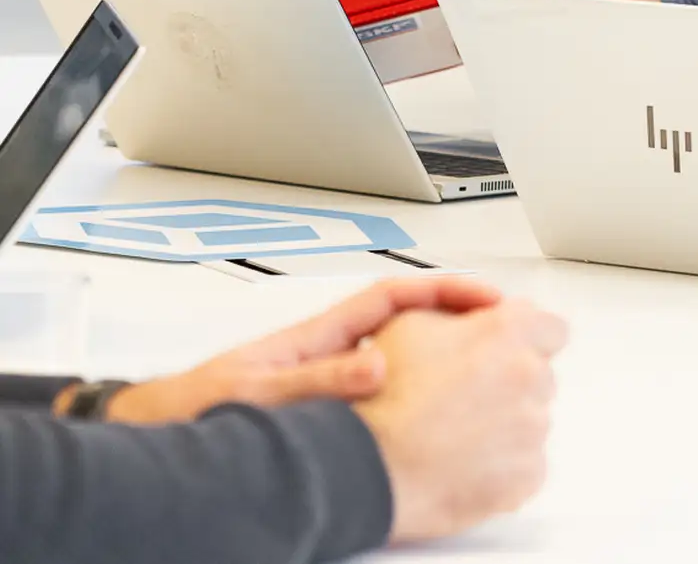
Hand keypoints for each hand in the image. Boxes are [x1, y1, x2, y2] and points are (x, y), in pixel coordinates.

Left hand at [106, 276, 505, 423]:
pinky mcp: (324, 422)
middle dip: (462, 324)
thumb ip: (318, 377)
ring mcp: (329, 386)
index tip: (490, 299)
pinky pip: (387, 405)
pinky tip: (438, 429)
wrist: (151, 444)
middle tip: (508, 333)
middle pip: (411, 326)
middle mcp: (329, 357)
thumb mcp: (257, 389)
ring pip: (404, 365)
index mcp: (319, 336)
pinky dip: (419, 408)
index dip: (448, 292)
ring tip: (488, 374)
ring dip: (445, 364)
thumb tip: (377, 366)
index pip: (396, 296)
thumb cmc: (190, 411)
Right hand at [354, 298, 568, 542]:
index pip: (551, 328)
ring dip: (505, 425)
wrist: (361, 465)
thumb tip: (484, 314)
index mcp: (509, 331)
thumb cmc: (378, 396)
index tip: (501, 354)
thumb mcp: (409, 322)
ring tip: (454, 435)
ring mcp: (532, 428)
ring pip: (532, 421)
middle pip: (539, 376)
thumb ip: (461, 309)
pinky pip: (526, 465)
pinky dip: (503, 466)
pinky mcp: (526, 475)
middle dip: (510, 383)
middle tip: (464, 398)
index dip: (523, 341)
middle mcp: (530, 375)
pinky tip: (462, 464)